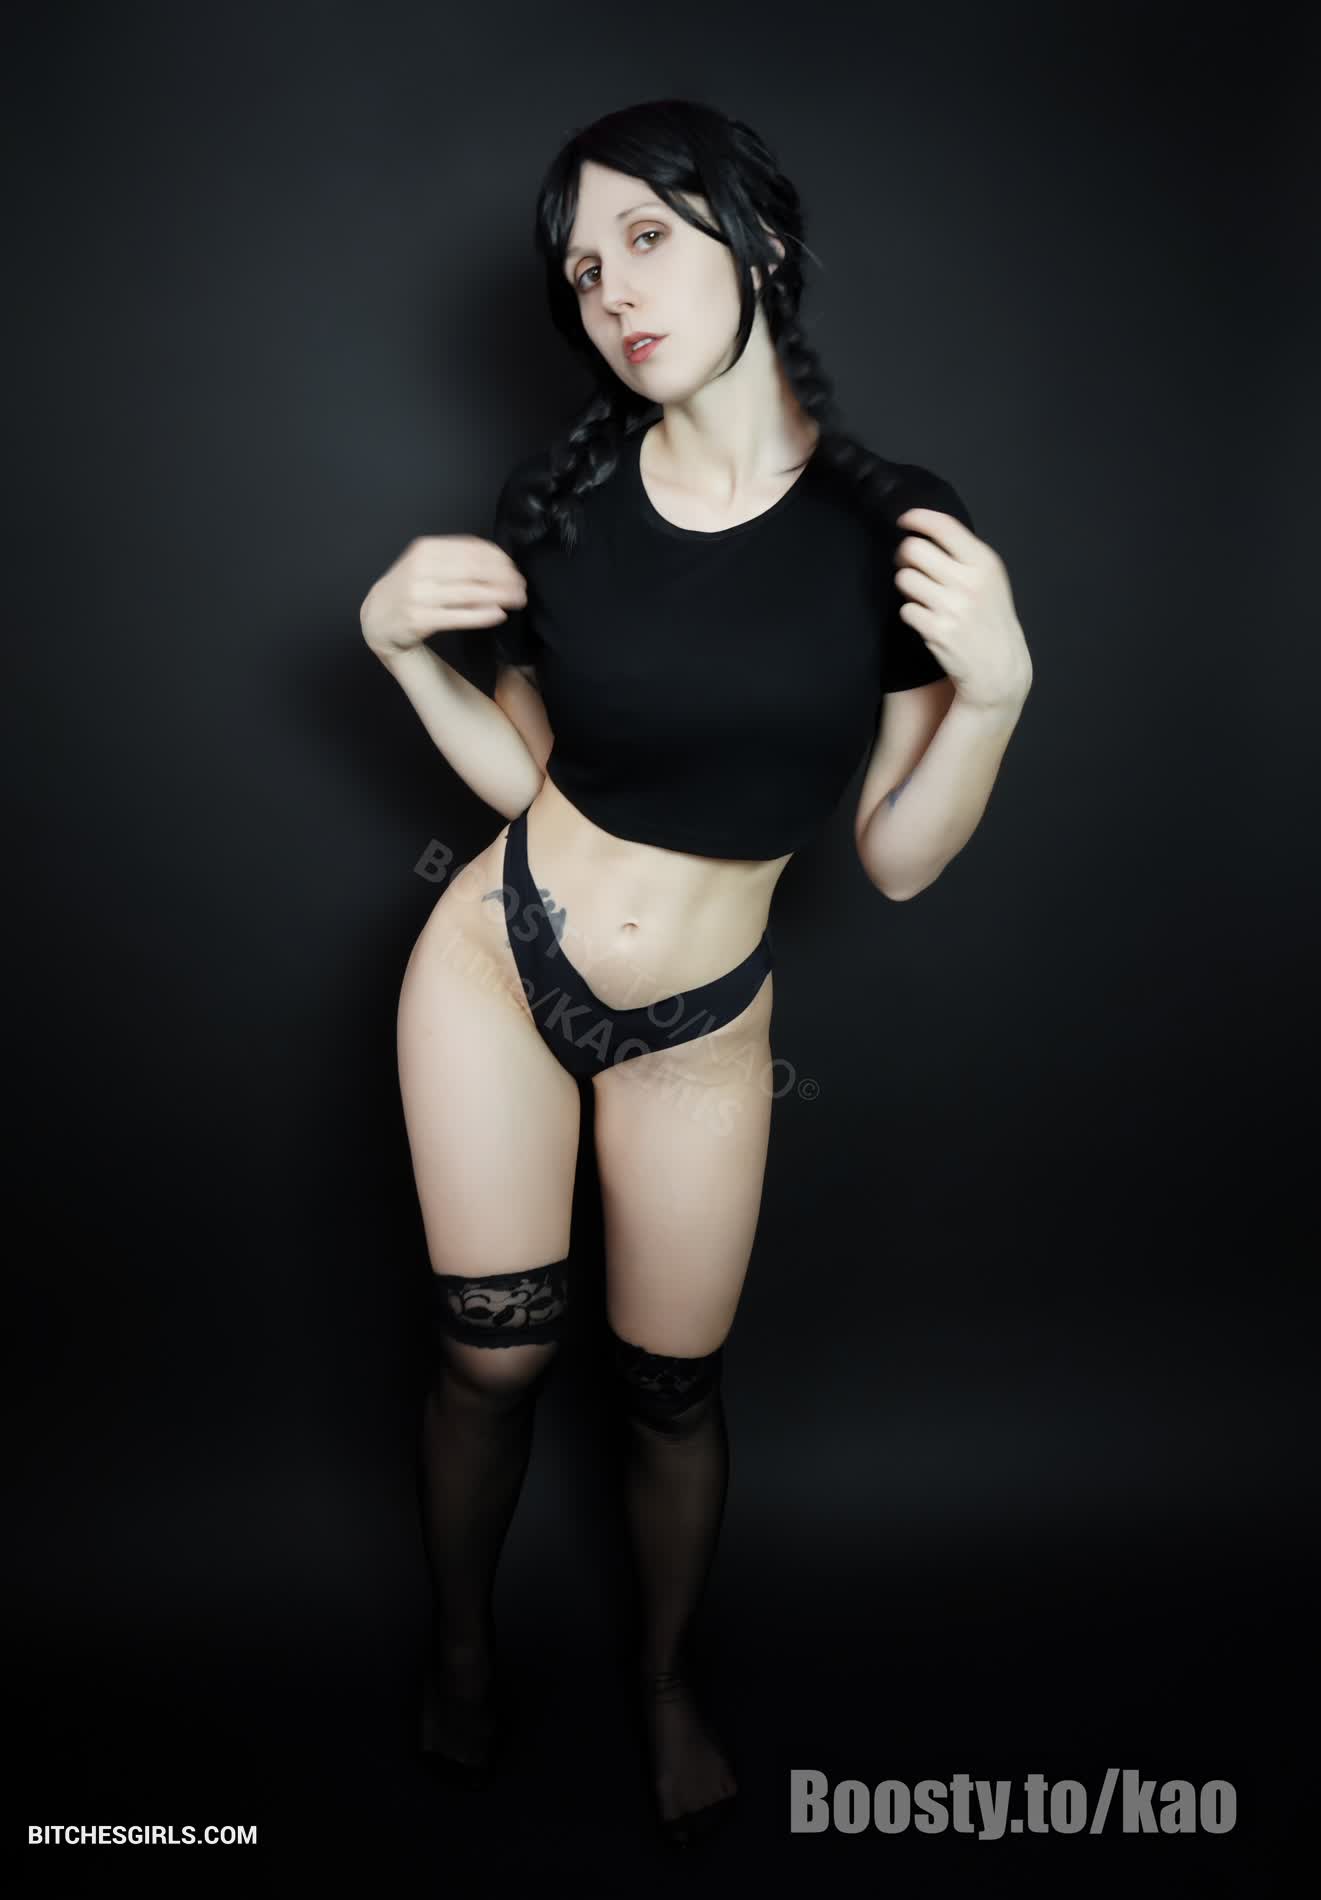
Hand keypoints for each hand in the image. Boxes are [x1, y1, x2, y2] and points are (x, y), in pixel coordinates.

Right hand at [360, 535, 527, 660]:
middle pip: (473, 569)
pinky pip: (457, 616)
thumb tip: (499, 564)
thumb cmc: (410, 590)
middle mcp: (421, 569)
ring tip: (518, 600)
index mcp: (426, 549)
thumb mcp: (427, 565)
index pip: (471, 549)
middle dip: (504, 578)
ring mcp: (418, 595)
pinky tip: (498, 614)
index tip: (515, 569)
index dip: (499, 559)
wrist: (378, 619)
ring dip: (499, 595)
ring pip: (468, 592)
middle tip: (522, 587)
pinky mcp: (419, 620)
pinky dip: (480, 615)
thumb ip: (457, 560)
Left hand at [893, 509, 1032, 710]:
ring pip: (905, 578)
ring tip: (921, 594)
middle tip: (907, 563)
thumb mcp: (989, 579)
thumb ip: (963, 554)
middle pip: (914, 549)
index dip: (917, 518)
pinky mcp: (937, 631)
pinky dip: (911, 613)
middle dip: (904, 554)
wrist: (998, 667)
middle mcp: (969, 582)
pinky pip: (906, 609)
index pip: (943, 526)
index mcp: (984, 563)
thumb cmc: (990, 618)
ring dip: (907, 585)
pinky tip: (926, 618)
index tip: (904, 520)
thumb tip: (924, 531)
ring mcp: (952, 607)